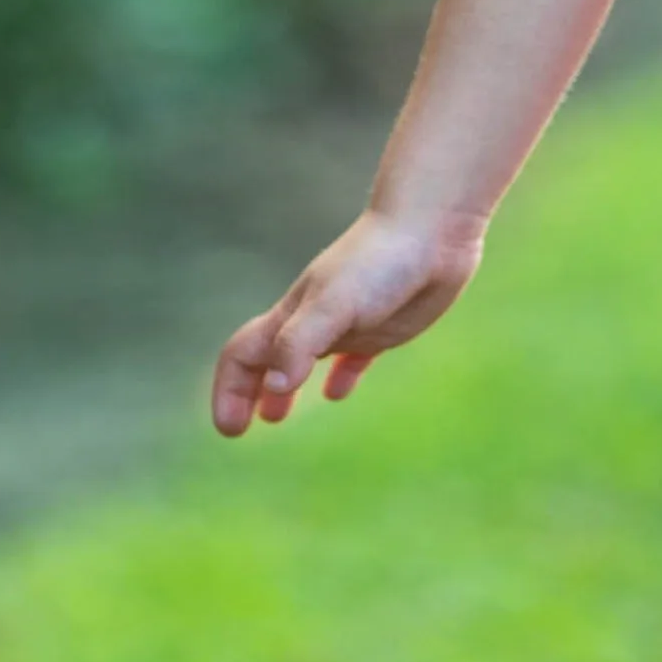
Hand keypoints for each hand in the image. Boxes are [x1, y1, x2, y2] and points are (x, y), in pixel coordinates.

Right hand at [210, 209, 485, 437]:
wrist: (432, 232)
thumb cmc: (380, 263)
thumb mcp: (334, 304)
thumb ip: (300, 343)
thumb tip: (274, 386)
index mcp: (293, 315)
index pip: (243, 354)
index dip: (229, 390)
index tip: (229, 430)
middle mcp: (314, 321)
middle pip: (266, 360)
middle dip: (246, 393)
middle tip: (240, 430)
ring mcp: (347, 324)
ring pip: (303, 361)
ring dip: (284, 389)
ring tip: (275, 418)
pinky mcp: (383, 328)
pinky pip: (353, 358)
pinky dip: (340, 377)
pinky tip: (337, 393)